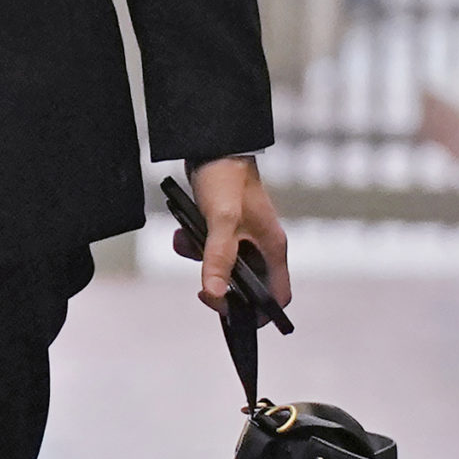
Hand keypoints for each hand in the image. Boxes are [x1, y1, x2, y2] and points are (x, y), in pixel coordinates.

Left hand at [174, 154, 292, 314]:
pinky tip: (181, 231)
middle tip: (201, 284)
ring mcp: (243, 235)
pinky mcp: (224, 225)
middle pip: (246, 285)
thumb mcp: (220, 222)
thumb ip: (217, 259)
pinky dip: (192, 243)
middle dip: (220, 284)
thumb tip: (214, 293)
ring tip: (187, 242)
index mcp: (272, 249)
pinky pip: (209, 247)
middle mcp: (262, 246)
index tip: (228, 309)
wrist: (212, 145)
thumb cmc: (226, 180)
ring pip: (223, 265)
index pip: (277, 296)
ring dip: (201, 259)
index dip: (258, 312)